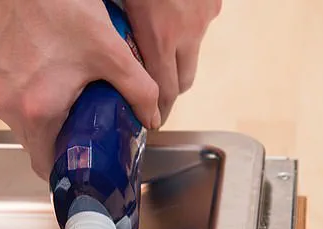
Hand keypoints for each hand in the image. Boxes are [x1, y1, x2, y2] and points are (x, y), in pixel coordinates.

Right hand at [0, 0, 160, 178]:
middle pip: (33, 146)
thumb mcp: (111, 52)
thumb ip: (139, 90)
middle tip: (81, 132)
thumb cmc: (63, 7)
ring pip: (19, 124)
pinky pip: (8, 101)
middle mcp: (6, 105)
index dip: (65, 169)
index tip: (79, 165)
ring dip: (41, 120)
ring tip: (66, 103)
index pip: (45, 166)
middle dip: (57, 143)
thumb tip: (151, 116)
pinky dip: (26, 100)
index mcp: (36, 110)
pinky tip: (46, 81)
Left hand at [125, 0, 221, 121]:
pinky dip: (187, 29)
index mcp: (158, 37)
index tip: (153, 122)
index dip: (159, 112)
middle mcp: (186, 35)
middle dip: (169, 92)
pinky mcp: (213, 8)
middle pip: (183, 83)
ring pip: (192, 56)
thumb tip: (109, 51)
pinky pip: (199, 29)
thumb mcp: (123, 2)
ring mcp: (203, 22)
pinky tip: (173, 14)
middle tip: (154, 92)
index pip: (164, 93)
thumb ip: (119, 31)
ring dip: (178, 57)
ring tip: (160, 44)